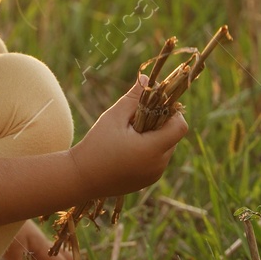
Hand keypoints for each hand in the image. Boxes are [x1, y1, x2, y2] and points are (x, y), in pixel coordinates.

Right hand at [69, 74, 189, 200]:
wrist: (80, 178)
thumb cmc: (96, 145)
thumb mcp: (114, 117)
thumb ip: (134, 98)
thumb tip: (147, 78)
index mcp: (152, 149)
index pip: (180, 126)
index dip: (172, 113)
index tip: (155, 107)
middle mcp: (158, 165)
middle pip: (173, 136)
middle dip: (160, 124)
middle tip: (136, 120)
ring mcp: (154, 175)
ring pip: (166, 148)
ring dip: (155, 137)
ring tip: (130, 135)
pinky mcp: (148, 181)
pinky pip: (157, 160)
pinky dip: (149, 151)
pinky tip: (128, 149)